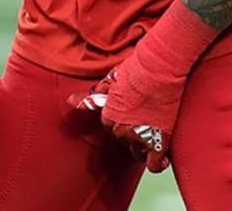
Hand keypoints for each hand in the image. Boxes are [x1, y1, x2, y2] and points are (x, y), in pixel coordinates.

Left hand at [68, 0, 218, 173]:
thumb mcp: (111, 81)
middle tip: (147, 117)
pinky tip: (162, 157)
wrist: (158, 66)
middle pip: (124, 140)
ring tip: (154, 131)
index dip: (124, 121)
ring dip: (145, 146)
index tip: (134, 114)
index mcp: (107, 116)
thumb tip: (69, 100)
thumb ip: (92, 97)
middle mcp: (118, 129)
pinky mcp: (156, 142)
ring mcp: (137, 137)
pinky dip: (158, 162)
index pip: (112, 128)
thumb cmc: (137, 69)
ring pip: (137, 153)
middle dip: (134, 132)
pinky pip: (154, 164)